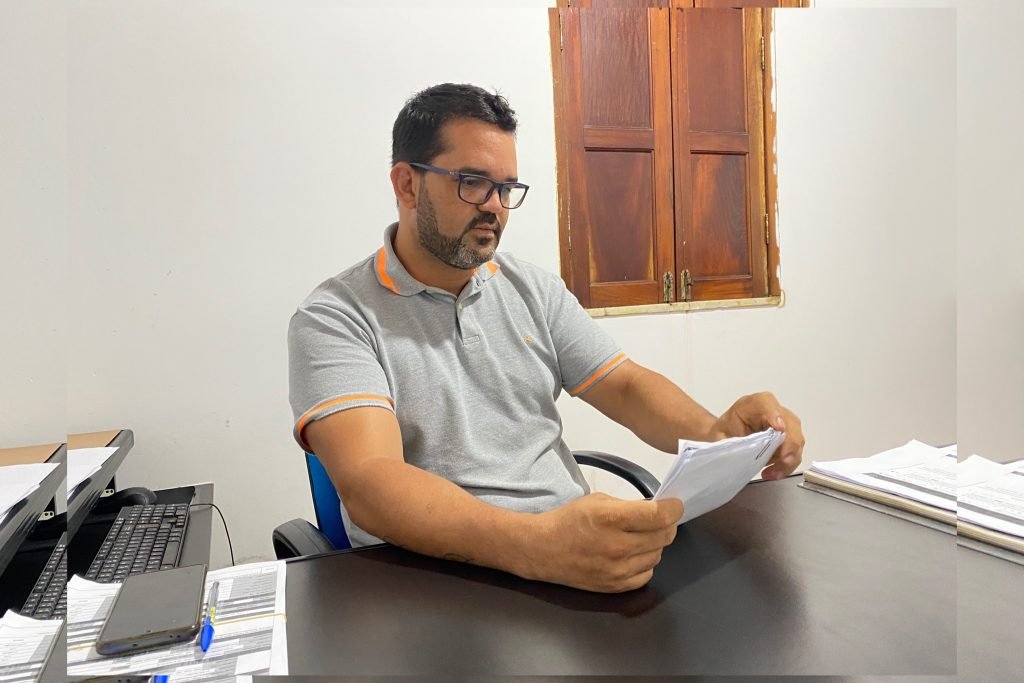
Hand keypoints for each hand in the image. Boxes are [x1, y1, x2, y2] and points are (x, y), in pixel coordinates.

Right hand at [525, 493, 682, 592]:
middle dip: (666, 524)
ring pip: (658, 555)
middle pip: (664, 536)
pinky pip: (647, 574)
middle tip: (657, 519)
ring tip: (639, 537)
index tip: (675, 505)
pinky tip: (633, 554)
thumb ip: (629, 506)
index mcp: (611, 519)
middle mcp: (617, 546)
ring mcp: (617, 570)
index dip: (674, 508)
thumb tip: (656, 511)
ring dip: (655, 544)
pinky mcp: (615, 586)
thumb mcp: (598, 501)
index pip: (659, 515)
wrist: (542, 549)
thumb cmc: (568, 521)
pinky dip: (645, 562)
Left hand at [709, 392, 804, 479]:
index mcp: (752, 404)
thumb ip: (728, 442)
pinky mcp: (788, 439)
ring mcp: (784, 425)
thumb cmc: (725, 431)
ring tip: (772, 472)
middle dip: (789, 443)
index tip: (779, 427)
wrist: (728, 436)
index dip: (774, 414)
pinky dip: (787, 465)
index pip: (766, 403)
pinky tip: (774, 472)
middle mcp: (773, 411)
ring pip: (796, 439)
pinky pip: (794, 452)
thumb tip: (737, 453)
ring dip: (788, 459)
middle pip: (790, 423)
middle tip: (783, 460)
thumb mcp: (719, 435)